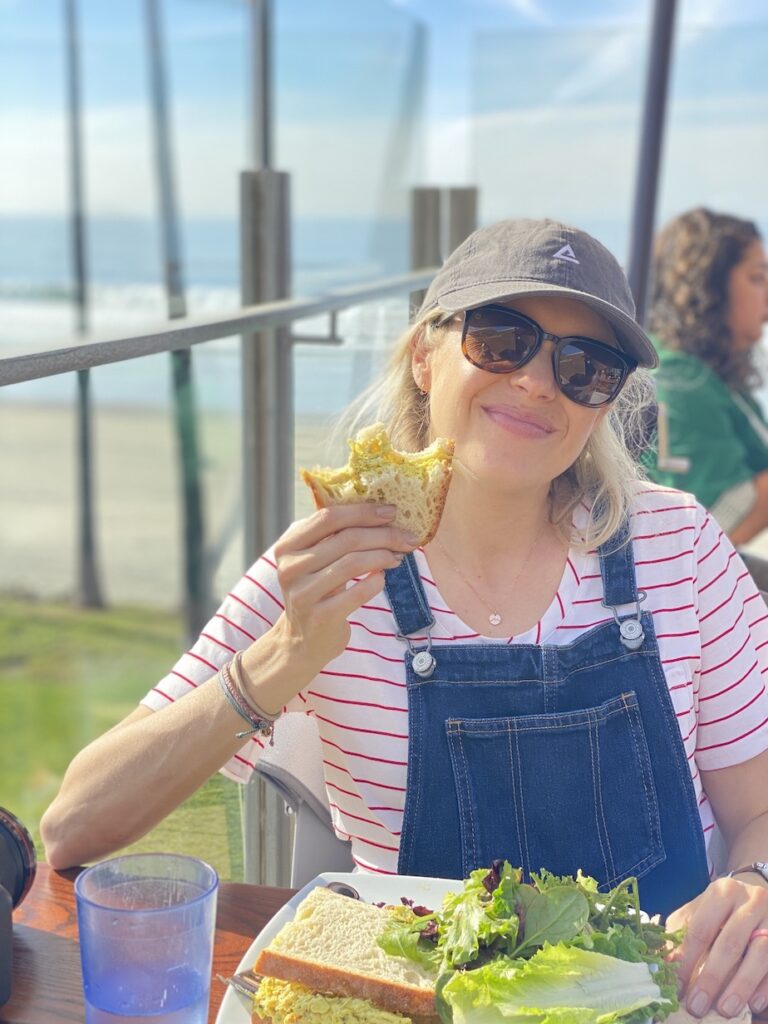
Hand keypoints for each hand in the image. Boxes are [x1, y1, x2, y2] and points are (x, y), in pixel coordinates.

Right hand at [272, 503, 417, 673]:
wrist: (302, 641)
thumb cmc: (317, 591)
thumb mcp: (314, 561)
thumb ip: (334, 537)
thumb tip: (381, 514)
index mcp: (288, 546)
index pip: (328, 517)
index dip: (363, 512)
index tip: (391, 511)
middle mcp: (291, 568)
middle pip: (346, 539)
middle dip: (383, 535)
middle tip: (407, 537)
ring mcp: (304, 594)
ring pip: (353, 563)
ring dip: (383, 556)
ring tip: (399, 557)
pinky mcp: (321, 617)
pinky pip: (358, 592)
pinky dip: (376, 582)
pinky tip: (382, 578)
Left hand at [666, 876, 767, 1017]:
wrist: (756, 893)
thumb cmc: (721, 907)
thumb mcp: (698, 909)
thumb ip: (681, 932)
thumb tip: (663, 964)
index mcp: (721, 893)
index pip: (701, 929)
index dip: (687, 959)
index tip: (676, 986)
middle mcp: (750, 902)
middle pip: (730, 944)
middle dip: (712, 978)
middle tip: (697, 1005)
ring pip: (759, 955)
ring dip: (740, 986)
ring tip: (724, 1009)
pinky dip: (764, 988)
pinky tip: (752, 1004)